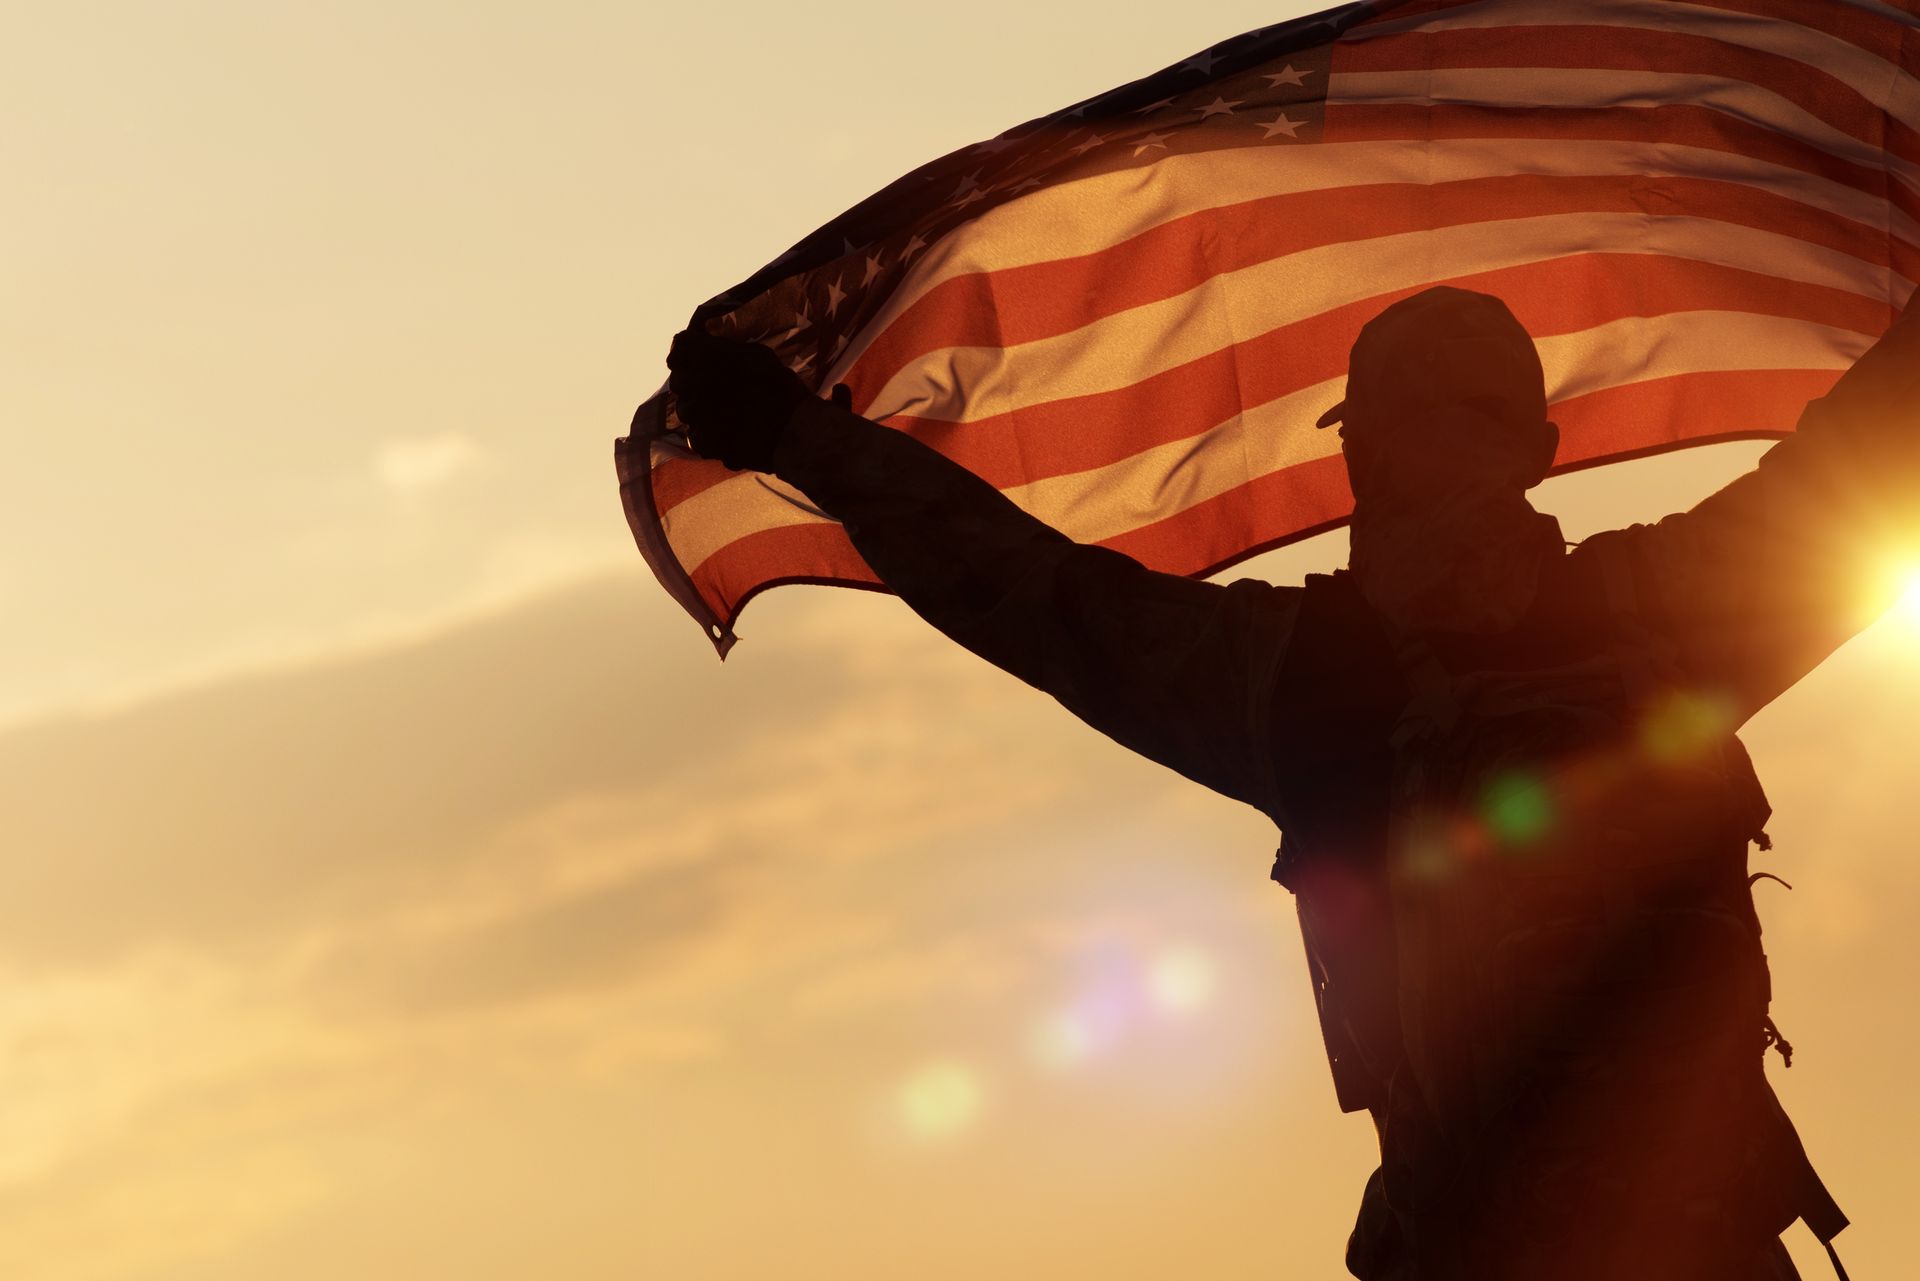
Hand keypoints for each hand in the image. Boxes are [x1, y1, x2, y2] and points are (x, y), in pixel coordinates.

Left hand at [666, 329, 808, 471]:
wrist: (791, 432)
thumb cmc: (780, 387)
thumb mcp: (758, 353)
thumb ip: (727, 348)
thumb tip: (712, 344)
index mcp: (704, 356)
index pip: (680, 345)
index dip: (691, 349)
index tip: (700, 354)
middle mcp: (692, 384)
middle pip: (679, 378)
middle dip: (693, 380)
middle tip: (716, 386)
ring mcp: (694, 416)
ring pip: (686, 408)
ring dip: (699, 408)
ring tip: (724, 412)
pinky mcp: (701, 442)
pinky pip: (696, 434)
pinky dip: (708, 433)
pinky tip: (727, 432)